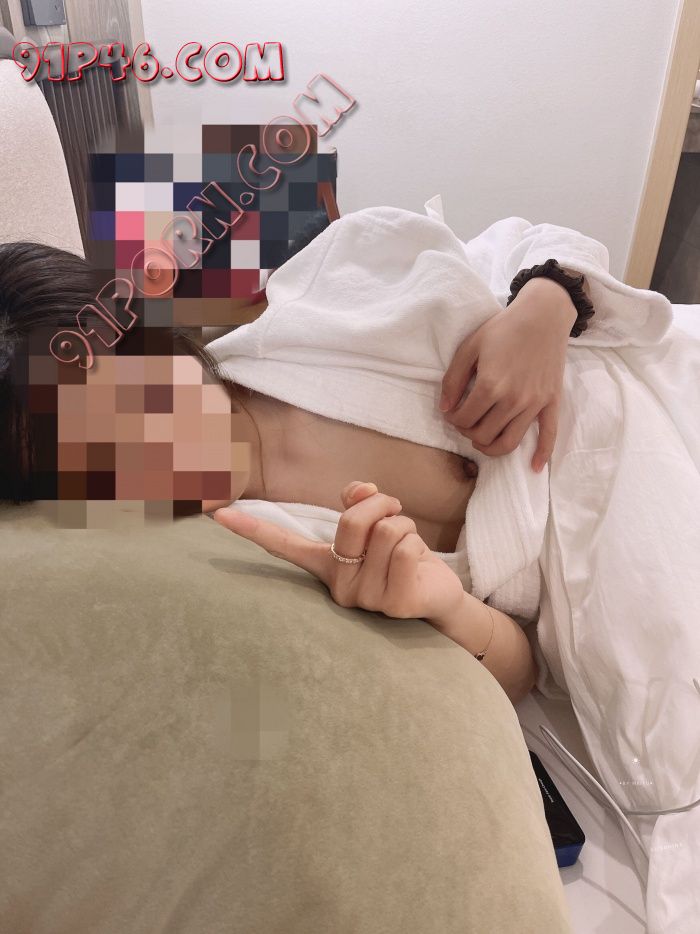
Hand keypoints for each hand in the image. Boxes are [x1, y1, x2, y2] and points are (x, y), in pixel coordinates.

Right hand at [213, 480, 465, 625]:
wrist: (438, 597)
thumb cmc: (403, 558)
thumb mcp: (381, 523)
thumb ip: (363, 501)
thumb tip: (357, 490)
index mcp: (327, 564)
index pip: (284, 545)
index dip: (251, 529)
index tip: (218, 514)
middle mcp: (338, 586)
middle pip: (353, 521)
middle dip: (382, 504)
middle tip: (395, 510)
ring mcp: (364, 599)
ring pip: (388, 530)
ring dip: (406, 525)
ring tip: (408, 545)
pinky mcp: (394, 605)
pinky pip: (405, 549)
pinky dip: (418, 544)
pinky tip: (417, 566)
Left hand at [439, 278, 575, 471]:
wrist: (543, 315)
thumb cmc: (504, 328)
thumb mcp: (469, 346)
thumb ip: (453, 379)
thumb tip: (445, 409)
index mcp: (490, 386)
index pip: (464, 419)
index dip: (453, 419)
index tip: (453, 412)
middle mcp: (513, 400)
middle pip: (484, 434)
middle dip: (468, 433)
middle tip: (466, 422)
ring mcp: (534, 404)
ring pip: (509, 442)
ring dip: (491, 446)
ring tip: (482, 438)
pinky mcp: (551, 403)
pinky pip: (549, 436)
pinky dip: (541, 455)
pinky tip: (533, 467)